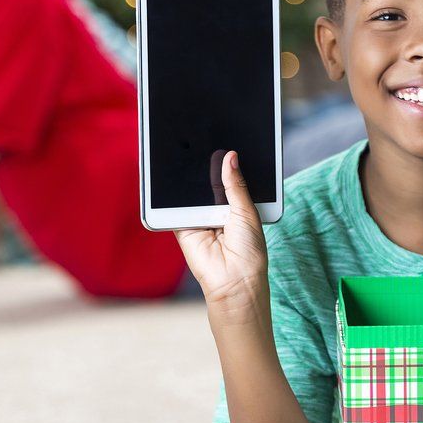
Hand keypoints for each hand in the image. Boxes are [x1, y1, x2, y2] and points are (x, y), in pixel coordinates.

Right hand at [173, 151, 270, 329]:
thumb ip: (235, 185)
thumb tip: (230, 156)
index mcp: (237, 205)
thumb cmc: (249, 251)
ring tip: (187, 154)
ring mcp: (199, 217)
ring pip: (192, 192)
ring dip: (190, 180)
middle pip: (209, 183)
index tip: (223, 142)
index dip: (226, 163)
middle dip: (207, 167)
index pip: (229, 179)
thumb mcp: (247, 211)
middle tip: (204, 143)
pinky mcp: (182, 226)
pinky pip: (175, 207)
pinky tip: (173, 179)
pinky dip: (173, 197)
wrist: (234, 280)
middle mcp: (217, 210)